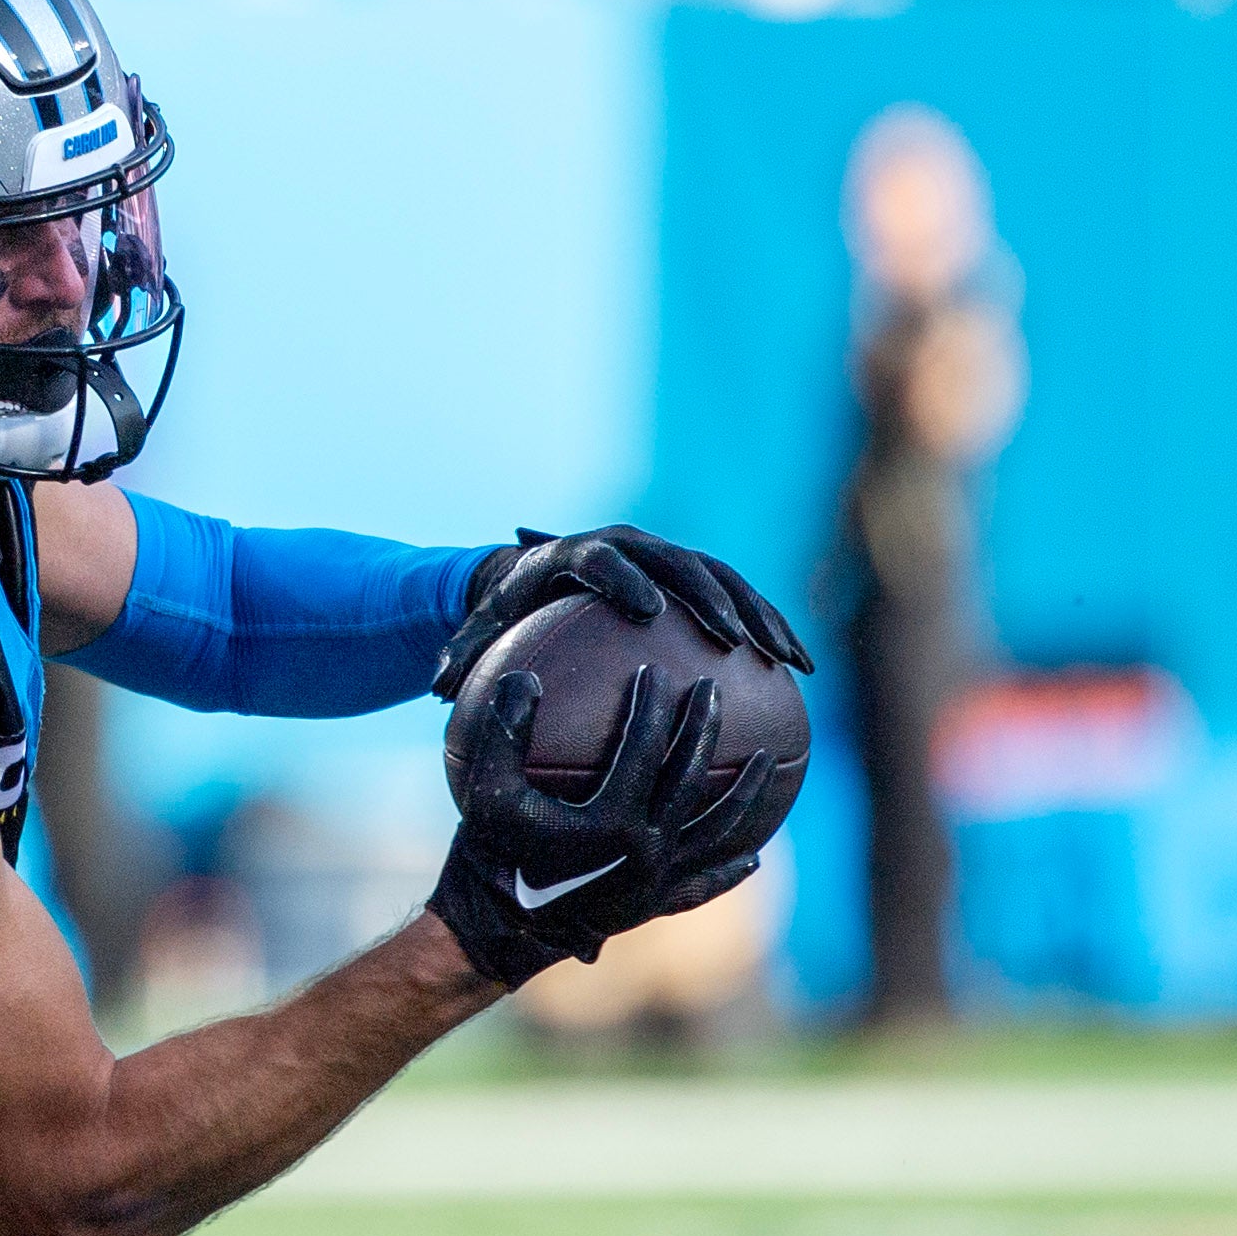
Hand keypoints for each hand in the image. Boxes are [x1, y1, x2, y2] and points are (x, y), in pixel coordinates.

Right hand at [425, 669, 774, 987]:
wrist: (494, 934)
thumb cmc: (488, 855)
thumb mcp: (485, 790)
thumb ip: (505, 732)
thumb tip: (524, 676)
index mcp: (612, 821)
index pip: (643, 748)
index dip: (650, 704)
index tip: (653, 669)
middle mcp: (646, 851)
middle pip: (690, 779)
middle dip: (703, 728)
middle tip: (713, 688)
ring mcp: (656, 882)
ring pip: (715, 830)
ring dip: (746, 793)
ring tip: (769, 760)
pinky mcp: (654, 906)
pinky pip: (702, 885)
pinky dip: (729, 871)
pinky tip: (754, 856)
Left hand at [435, 526, 811, 699]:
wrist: (537, 571)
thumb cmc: (504, 612)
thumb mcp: (477, 631)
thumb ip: (460, 656)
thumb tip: (435, 691)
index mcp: (575, 551)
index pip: (601, 559)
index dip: (623, 578)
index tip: (646, 610)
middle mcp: (629, 544)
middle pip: (678, 563)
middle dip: (709, 598)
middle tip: (732, 641)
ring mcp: (668, 555)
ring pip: (724, 579)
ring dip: (759, 616)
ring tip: (788, 661)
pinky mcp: (696, 574)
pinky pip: (743, 598)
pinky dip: (773, 628)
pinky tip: (801, 671)